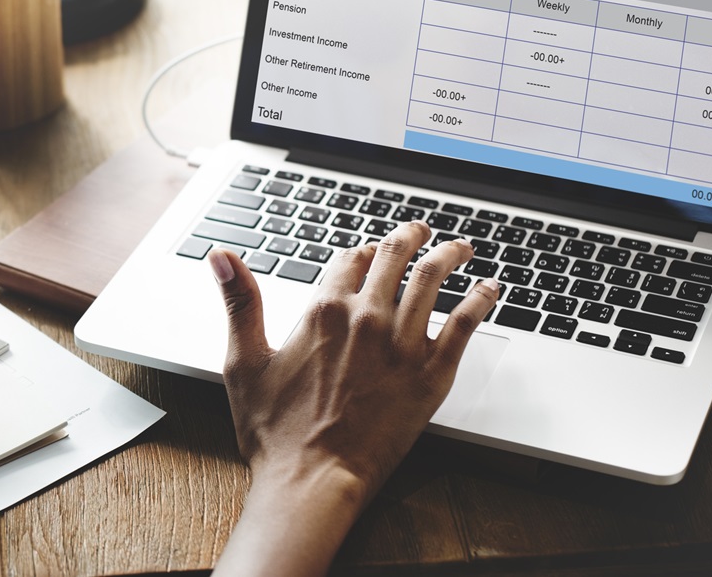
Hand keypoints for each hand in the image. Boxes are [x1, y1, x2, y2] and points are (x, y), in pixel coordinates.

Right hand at [209, 221, 499, 576]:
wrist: (312, 480)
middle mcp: (366, 318)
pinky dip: (480, 299)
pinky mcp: (431, 374)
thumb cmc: (275, 432)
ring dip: (449, 254)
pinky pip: (464, 324)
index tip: (369, 251)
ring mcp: (402, 345)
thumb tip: (221, 256)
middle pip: (395, 257)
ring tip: (460, 247)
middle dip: (410, 236)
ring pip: (433, 279)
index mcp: (323, 311)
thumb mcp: (244, 361)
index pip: (350, 258)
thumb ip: (239, 301)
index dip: (360, 250)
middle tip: (420, 231)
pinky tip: (490, 289)